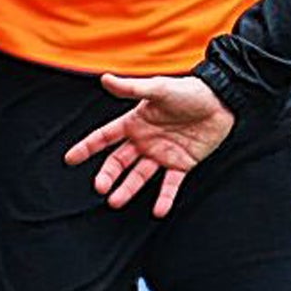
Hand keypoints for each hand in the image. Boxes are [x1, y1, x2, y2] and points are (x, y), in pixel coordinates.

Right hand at [63, 75, 234, 216]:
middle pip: (119, 162)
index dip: (87, 147)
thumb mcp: (158, 89)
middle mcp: (144, 141)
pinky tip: (158, 211)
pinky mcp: (182, 164)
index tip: (69, 159)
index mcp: (135, 123)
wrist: (221, 100)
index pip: (105, 137)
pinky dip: (165, 198)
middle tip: (100, 187)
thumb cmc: (188, 91)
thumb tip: (104, 79)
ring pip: (139, 176)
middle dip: (108, 175)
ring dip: (127, 189)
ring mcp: (162, 154)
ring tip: (116, 202)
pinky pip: (171, 184)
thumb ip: (132, 89)